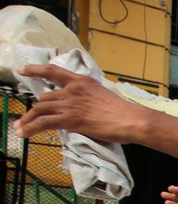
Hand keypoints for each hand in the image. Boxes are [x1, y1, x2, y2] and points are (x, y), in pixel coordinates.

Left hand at [15, 64, 147, 141]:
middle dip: (35, 109)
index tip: (22, 70)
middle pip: (45, 98)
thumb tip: (82, 108)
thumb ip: (89, 98)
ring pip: (40, 110)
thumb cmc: (124, 112)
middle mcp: (73, 90)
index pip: (53, 71)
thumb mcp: (103, 97)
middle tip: (27, 118)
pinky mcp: (70, 119)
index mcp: (82, 82)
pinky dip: (30, 128)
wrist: (131, 120)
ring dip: (27, 120)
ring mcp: (71, 104)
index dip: (35, 69)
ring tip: (19, 128)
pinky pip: (44, 122)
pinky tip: (23, 133)